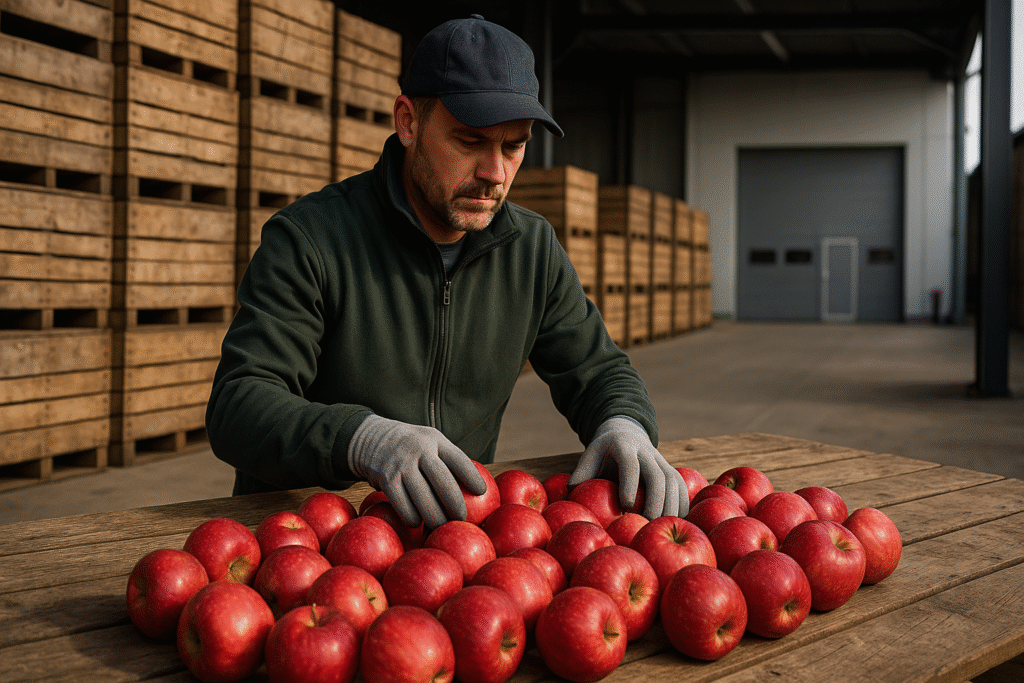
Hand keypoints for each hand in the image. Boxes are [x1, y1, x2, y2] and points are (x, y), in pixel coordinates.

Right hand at [348, 415, 486, 528]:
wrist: (371, 438)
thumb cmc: (411, 447)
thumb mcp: (429, 442)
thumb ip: (447, 460)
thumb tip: (475, 490)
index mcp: (435, 441)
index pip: (458, 459)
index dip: (472, 476)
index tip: (481, 492)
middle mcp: (419, 450)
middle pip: (443, 481)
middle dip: (455, 504)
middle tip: (461, 519)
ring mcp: (402, 464)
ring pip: (423, 497)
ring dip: (434, 517)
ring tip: (441, 526)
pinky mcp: (386, 479)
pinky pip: (402, 504)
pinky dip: (412, 517)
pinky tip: (417, 523)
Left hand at [569, 417, 687, 518]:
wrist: (627, 433)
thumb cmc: (603, 453)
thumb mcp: (590, 456)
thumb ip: (581, 473)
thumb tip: (570, 495)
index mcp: (624, 446)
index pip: (630, 465)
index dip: (629, 485)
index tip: (626, 507)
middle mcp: (647, 452)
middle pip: (657, 476)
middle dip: (654, 501)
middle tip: (647, 523)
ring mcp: (662, 461)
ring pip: (673, 483)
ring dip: (670, 507)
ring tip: (661, 528)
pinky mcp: (672, 471)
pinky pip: (681, 488)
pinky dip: (681, 506)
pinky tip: (676, 524)